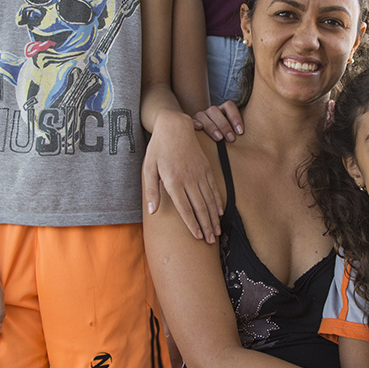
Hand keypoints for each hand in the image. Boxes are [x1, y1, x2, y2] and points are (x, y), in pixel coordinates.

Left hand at [143, 110, 222, 242]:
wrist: (175, 126)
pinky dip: (218, 202)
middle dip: (207, 226)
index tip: (198, 237)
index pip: (185, 208)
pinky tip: (220, 212)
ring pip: (209, 200)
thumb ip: (151, 190)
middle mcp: (189, 179)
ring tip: (217, 232)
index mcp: (173, 181)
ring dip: (214, 217)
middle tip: (212, 241)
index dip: (192, 224)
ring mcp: (199, 174)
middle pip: (200, 208)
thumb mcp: (148, 168)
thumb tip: (153, 210)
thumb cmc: (158, 148)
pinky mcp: (206, 168)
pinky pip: (213, 188)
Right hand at [193, 99, 243, 142]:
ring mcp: (200, 116)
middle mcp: (211, 111)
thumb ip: (239, 133)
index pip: (229, 105)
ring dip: (212, 126)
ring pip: (203, 115)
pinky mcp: (191, 123)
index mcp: (223, 110)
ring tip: (219, 138)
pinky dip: (195, 123)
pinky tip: (199, 129)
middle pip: (215, 110)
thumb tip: (255, 145)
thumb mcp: (233, 133)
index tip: (240, 132)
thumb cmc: (225, 137)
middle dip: (224, 125)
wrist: (205, 140)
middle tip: (231, 139)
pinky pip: (191, 120)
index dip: (235, 117)